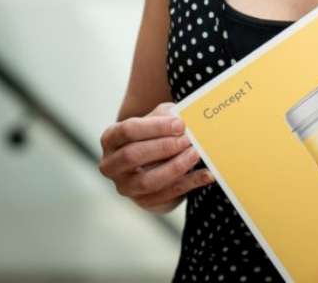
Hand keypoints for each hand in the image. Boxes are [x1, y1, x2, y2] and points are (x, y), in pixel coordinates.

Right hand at [98, 102, 213, 211]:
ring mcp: (126, 187)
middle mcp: (111, 165)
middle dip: (163, 147)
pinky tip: (206, 174)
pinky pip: (167, 195)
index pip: (127, 130)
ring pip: (148, 181)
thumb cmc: (156, 132)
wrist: (155, 159)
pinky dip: (190, 184)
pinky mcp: (144, 202)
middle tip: (188, 139)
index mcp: (111, 139)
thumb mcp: (159, 118)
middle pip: (133, 156)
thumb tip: (186, 118)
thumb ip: (168, 116)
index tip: (180, 124)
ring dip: (176, 167)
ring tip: (196, 154)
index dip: (155, 127)